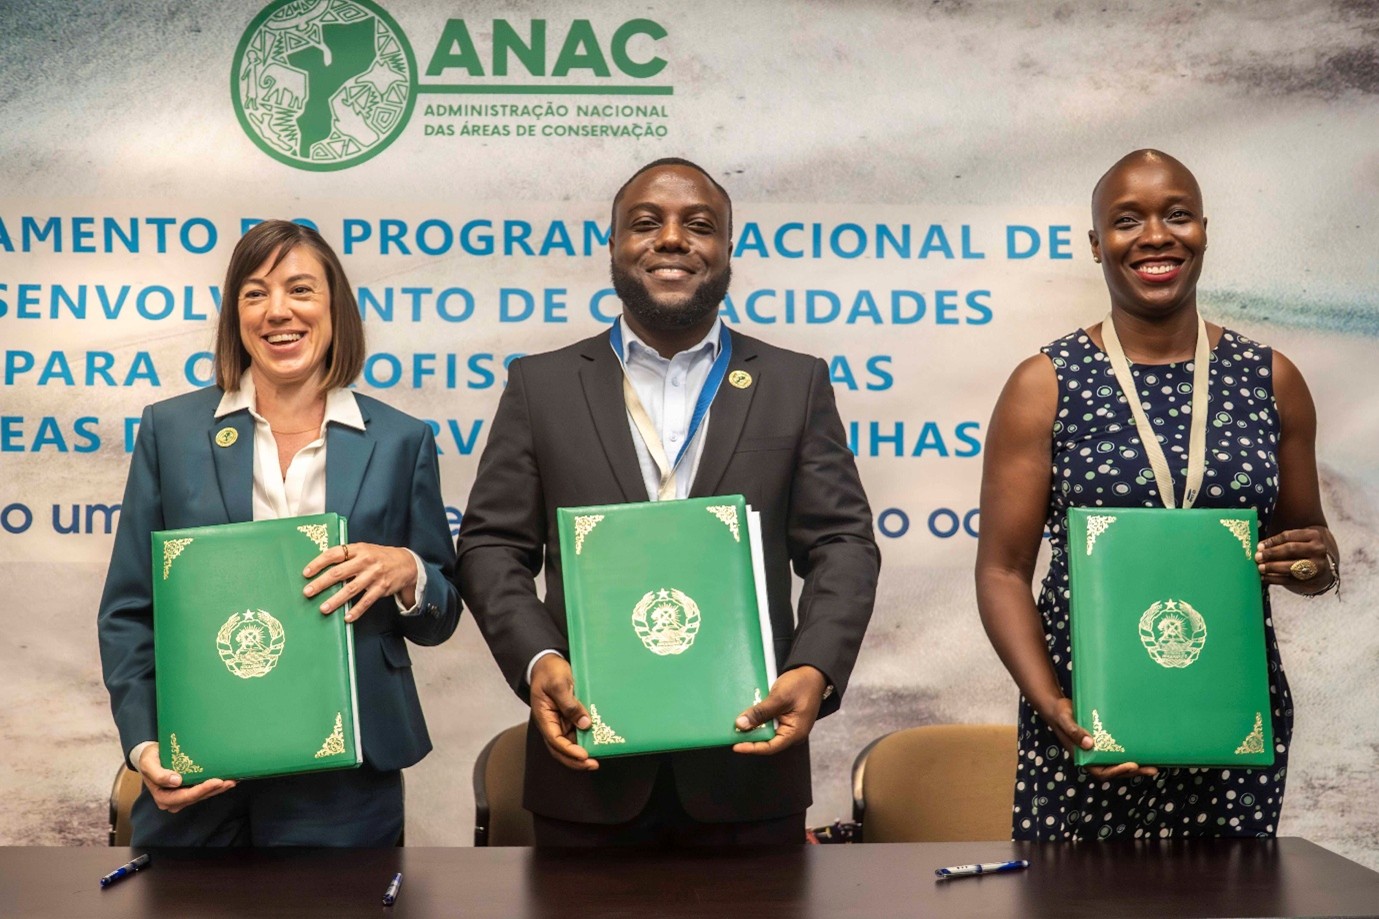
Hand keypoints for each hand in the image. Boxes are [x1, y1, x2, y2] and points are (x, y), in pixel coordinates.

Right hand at [136, 744, 234, 813]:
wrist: (150, 756)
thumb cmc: (149, 759)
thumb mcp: (149, 764)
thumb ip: (159, 774)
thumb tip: (176, 781)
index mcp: (163, 797)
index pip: (186, 796)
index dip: (202, 790)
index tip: (216, 781)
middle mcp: (173, 801)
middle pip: (197, 797)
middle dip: (214, 790)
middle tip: (230, 781)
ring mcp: (182, 797)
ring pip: (203, 795)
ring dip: (218, 789)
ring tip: (232, 780)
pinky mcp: (188, 790)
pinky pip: (203, 791)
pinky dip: (215, 786)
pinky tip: (227, 780)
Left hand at [303, 543, 417, 621]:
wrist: (406, 563)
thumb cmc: (378, 557)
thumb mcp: (364, 550)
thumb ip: (347, 557)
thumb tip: (322, 568)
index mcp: (358, 549)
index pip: (334, 554)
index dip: (319, 563)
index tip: (306, 573)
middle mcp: (366, 560)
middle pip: (340, 572)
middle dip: (322, 583)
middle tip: (307, 592)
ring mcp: (374, 575)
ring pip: (351, 589)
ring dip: (336, 600)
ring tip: (323, 608)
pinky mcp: (382, 588)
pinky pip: (367, 601)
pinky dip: (357, 610)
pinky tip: (347, 617)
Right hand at [529, 655, 597, 771]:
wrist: (547, 663)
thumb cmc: (549, 672)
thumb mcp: (559, 684)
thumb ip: (570, 704)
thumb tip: (585, 724)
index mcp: (544, 718)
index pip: (555, 740)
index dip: (569, 751)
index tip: (584, 755)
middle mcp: (551, 724)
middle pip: (561, 749)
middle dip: (576, 760)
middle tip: (593, 764)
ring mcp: (560, 723)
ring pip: (569, 744)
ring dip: (581, 754)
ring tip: (598, 757)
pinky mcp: (568, 719)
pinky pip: (576, 734)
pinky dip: (585, 741)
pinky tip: (597, 743)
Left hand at [732, 666, 826, 755]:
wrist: (813, 672)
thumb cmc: (801, 685)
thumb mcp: (779, 698)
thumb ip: (760, 713)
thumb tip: (741, 725)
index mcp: (795, 733)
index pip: (770, 747)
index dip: (752, 747)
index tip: (736, 745)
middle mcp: (792, 733)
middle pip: (767, 741)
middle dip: (751, 737)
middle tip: (733, 733)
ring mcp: (789, 725)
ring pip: (767, 731)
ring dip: (754, 727)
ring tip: (738, 724)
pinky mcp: (785, 718)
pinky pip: (769, 722)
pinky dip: (759, 719)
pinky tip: (748, 715)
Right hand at [1038, 697, 1157, 779]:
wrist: (1058, 707)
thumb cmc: (1060, 714)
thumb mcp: (1065, 720)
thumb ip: (1074, 731)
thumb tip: (1089, 743)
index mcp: (1083, 757)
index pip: (1101, 772)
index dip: (1117, 771)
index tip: (1132, 765)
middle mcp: (1092, 757)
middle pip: (1114, 771)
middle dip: (1133, 771)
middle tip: (1152, 769)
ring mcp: (1099, 750)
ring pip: (1118, 763)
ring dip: (1136, 766)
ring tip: (1154, 765)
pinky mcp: (1104, 742)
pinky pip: (1118, 751)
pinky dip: (1130, 753)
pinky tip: (1143, 750)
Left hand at [1255, 528, 1333, 590]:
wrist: (1320, 566)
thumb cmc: (1302, 550)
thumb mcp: (1298, 540)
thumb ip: (1281, 541)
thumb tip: (1259, 547)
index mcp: (1313, 535)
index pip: (1289, 536)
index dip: (1272, 541)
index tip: (1259, 546)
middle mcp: (1318, 549)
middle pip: (1291, 549)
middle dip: (1272, 553)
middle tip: (1258, 557)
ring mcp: (1317, 566)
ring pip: (1291, 566)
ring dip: (1272, 567)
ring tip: (1260, 568)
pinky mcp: (1311, 580)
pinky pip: (1290, 580)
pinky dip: (1274, 579)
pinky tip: (1264, 578)